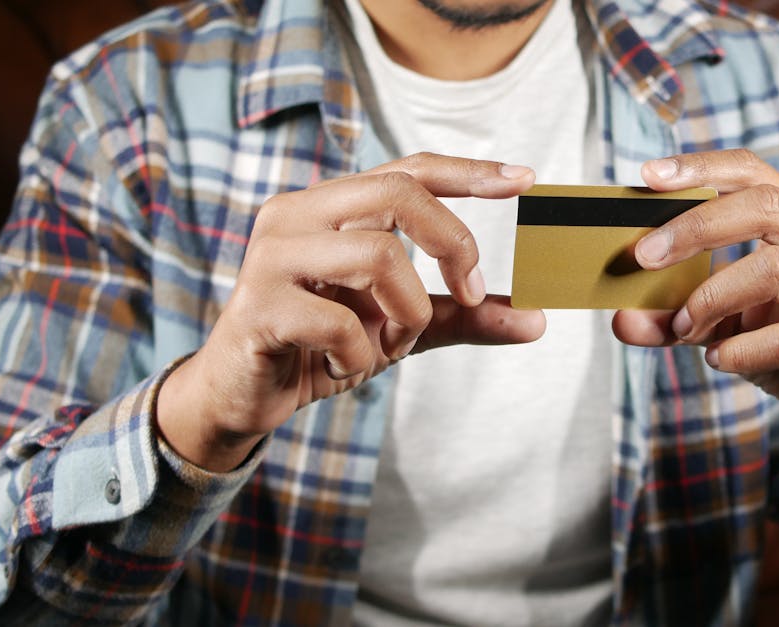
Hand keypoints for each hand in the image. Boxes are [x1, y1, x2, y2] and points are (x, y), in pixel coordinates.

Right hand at [157, 153, 545, 471]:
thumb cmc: (319, 346)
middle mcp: (298, 214)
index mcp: (331, 207)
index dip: (468, 172)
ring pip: (379, 256)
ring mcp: (274, 255)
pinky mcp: (259, 305)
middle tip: (473, 293)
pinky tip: (340, 368)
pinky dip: (360, 356)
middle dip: (454, 245)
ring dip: (406, 314)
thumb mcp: (402, 328)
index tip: (525, 180)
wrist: (242, 398)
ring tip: (387, 345)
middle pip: (399, 193)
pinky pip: (341, 323)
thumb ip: (463, 317)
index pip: (408, 169)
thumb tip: (536, 321)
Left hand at [612, 150, 778, 467]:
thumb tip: (620, 319)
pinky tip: (719, 360)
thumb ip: (676, 318)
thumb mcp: (726, 329)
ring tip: (685, 327)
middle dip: (694, 227)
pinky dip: (740, 349)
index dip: (703, 167)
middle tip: (643, 256)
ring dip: (713, 297)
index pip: (756, 173)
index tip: (650, 176)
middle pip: (764, 206)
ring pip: (774, 269)